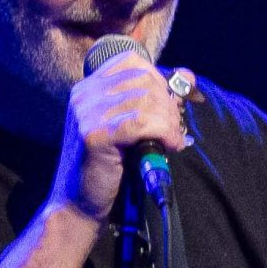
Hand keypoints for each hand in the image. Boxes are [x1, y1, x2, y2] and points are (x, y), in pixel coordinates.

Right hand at [50, 54, 192, 221]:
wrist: (79, 204)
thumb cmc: (108, 167)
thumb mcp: (132, 128)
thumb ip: (156, 100)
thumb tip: (187, 75)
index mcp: (89, 88)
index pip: (132, 63)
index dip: (159, 81)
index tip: (167, 108)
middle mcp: (84, 95)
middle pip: (142, 79)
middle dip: (167, 104)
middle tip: (174, 130)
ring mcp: (85, 113)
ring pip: (145, 100)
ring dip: (168, 122)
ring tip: (172, 141)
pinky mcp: (93, 135)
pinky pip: (140, 122)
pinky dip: (162, 133)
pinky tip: (168, 146)